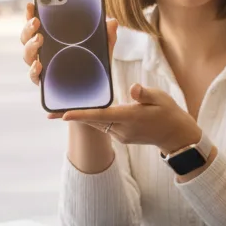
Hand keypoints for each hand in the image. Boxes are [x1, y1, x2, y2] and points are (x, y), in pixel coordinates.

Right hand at [21, 3, 118, 94]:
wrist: (95, 88)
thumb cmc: (94, 62)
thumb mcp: (102, 46)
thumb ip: (107, 34)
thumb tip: (112, 21)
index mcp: (52, 38)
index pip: (37, 23)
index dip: (32, 13)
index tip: (32, 3)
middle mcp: (42, 50)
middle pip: (27, 37)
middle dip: (28, 27)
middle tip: (36, 21)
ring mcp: (42, 65)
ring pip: (28, 54)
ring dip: (30, 45)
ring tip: (39, 38)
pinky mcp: (44, 82)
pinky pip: (34, 76)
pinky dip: (34, 70)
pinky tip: (39, 64)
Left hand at [61, 84, 200, 154]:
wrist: (176, 135)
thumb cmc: (168, 112)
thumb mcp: (161, 98)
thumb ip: (145, 94)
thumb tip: (133, 88)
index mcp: (131, 117)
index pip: (101, 116)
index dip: (81, 114)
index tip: (63, 115)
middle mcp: (123, 129)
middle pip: (93, 122)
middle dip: (72, 117)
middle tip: (50, 113)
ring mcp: (121, 135)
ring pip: (97, 125)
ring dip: (82, 117)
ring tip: (62, 110)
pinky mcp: (122, 137)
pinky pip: (104, 127)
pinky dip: (94, 119)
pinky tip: (86, 112)